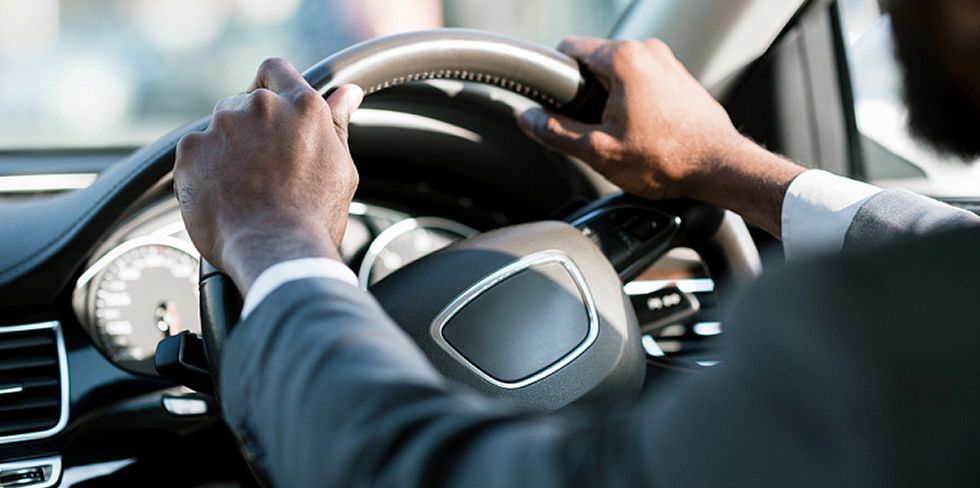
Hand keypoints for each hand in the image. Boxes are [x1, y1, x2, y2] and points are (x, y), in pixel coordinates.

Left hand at [174, 58, 363, 291]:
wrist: (275, 251)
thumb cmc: (314, 216)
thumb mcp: (339, 167)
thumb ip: (336, 123)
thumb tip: (347, 93)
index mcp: (302, 107)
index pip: (275, 70)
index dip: (270, 86)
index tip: (271, 109)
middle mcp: (261, 107)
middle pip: (245, 103)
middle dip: (251, 129)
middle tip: (264, 169)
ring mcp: (222, 126)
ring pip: (220, 128)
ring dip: (227, 149)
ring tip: (244, 189)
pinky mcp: (191, 149)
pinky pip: (195, 152)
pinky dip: (204, 170)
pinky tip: (223, 196)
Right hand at [518, 37, 804, 236]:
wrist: (719, 167)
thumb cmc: (666, 159)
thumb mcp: (598, 150)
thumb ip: (556, 131)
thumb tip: (528, 119)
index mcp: (622, 58)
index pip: (568, 49)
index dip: (554, 77)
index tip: (553, 102)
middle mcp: (647, 50)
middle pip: (594, 61)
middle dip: (585, 92)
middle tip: (589, 128)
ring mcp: (667, 61)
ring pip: (619, 72)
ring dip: (610, 98)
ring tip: (618, 133)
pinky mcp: (680, 77)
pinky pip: (642, 81)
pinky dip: (633, 101)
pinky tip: (640, 131)